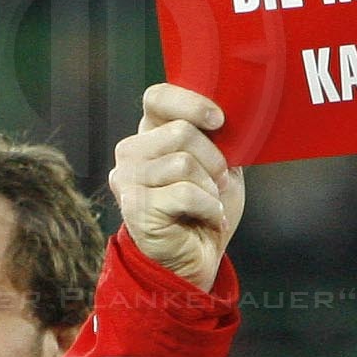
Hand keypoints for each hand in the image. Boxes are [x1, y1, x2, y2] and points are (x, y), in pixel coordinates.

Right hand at [110, 84, 243, 292]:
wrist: (198, 258)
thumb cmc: (206, 209)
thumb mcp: (219, 164)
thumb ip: (216, 137)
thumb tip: (228, 113)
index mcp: (150, 134)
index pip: (157, 97)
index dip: (190, 103)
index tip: (219, 120)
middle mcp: (131, 153)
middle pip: (180, 132)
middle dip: (214, 159)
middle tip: (218, 182)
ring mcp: (127, 180)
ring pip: (184, 163)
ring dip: (211, 188)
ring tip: (209, 203)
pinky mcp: (135, 207)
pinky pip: (185, 194)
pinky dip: (208, 208)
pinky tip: (206, 218)